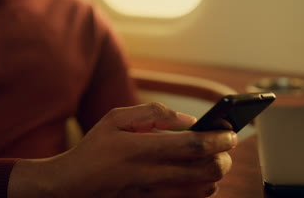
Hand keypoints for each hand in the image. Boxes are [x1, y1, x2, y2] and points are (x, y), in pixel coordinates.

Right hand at [8, 103, 236, 197]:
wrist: (73, 184)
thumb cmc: (95, 148)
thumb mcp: (115, 119)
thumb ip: (152, 113)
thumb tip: (187, 119)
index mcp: (142, 148)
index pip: (191, 145)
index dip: (218, 139)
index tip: (230, 132)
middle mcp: (151, 174)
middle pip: (204, 171)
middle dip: (224, 158)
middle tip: (226, 147)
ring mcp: (153, 194)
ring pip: (201, 190)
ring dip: (216, 175)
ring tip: (215, 160)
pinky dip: (202, 190)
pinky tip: (201, 179)